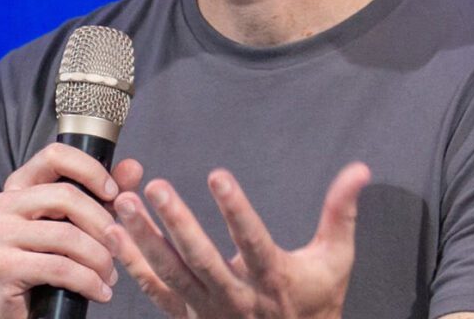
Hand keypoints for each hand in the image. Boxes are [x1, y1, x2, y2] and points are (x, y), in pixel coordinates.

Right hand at [0, 143, 142, 318]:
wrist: (23, 313)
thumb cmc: (53, 259)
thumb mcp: (82, 220)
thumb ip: (107, 192)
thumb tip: (134, 167)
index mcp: (20, 184)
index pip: (56, 154)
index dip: (90, 169)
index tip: (113, 193)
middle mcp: (2, 203)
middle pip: (66, 196)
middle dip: (102, 223)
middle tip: (119, 246)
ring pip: (66, 235)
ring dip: (99, 258)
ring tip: (110, 274)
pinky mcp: (1, 266)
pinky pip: (59, 267)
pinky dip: (88, 281)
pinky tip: (100, 291)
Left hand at [107, 162, 370, 318]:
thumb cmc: (316, 301)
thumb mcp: (335, 259)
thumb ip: (342, 212)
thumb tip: (359, 170)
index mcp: (273, 278)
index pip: (253, 241)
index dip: (236, 210)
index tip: (218, 176)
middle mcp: (236, 297)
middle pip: (201, 260)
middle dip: (177, 223)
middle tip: (156, 187)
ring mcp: (207, 310)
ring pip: (171, 274)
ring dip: (144, 238)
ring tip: (123, 203)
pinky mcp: (188, 316)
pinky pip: (155, 291)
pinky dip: (132, 263)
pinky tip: (114, 233)